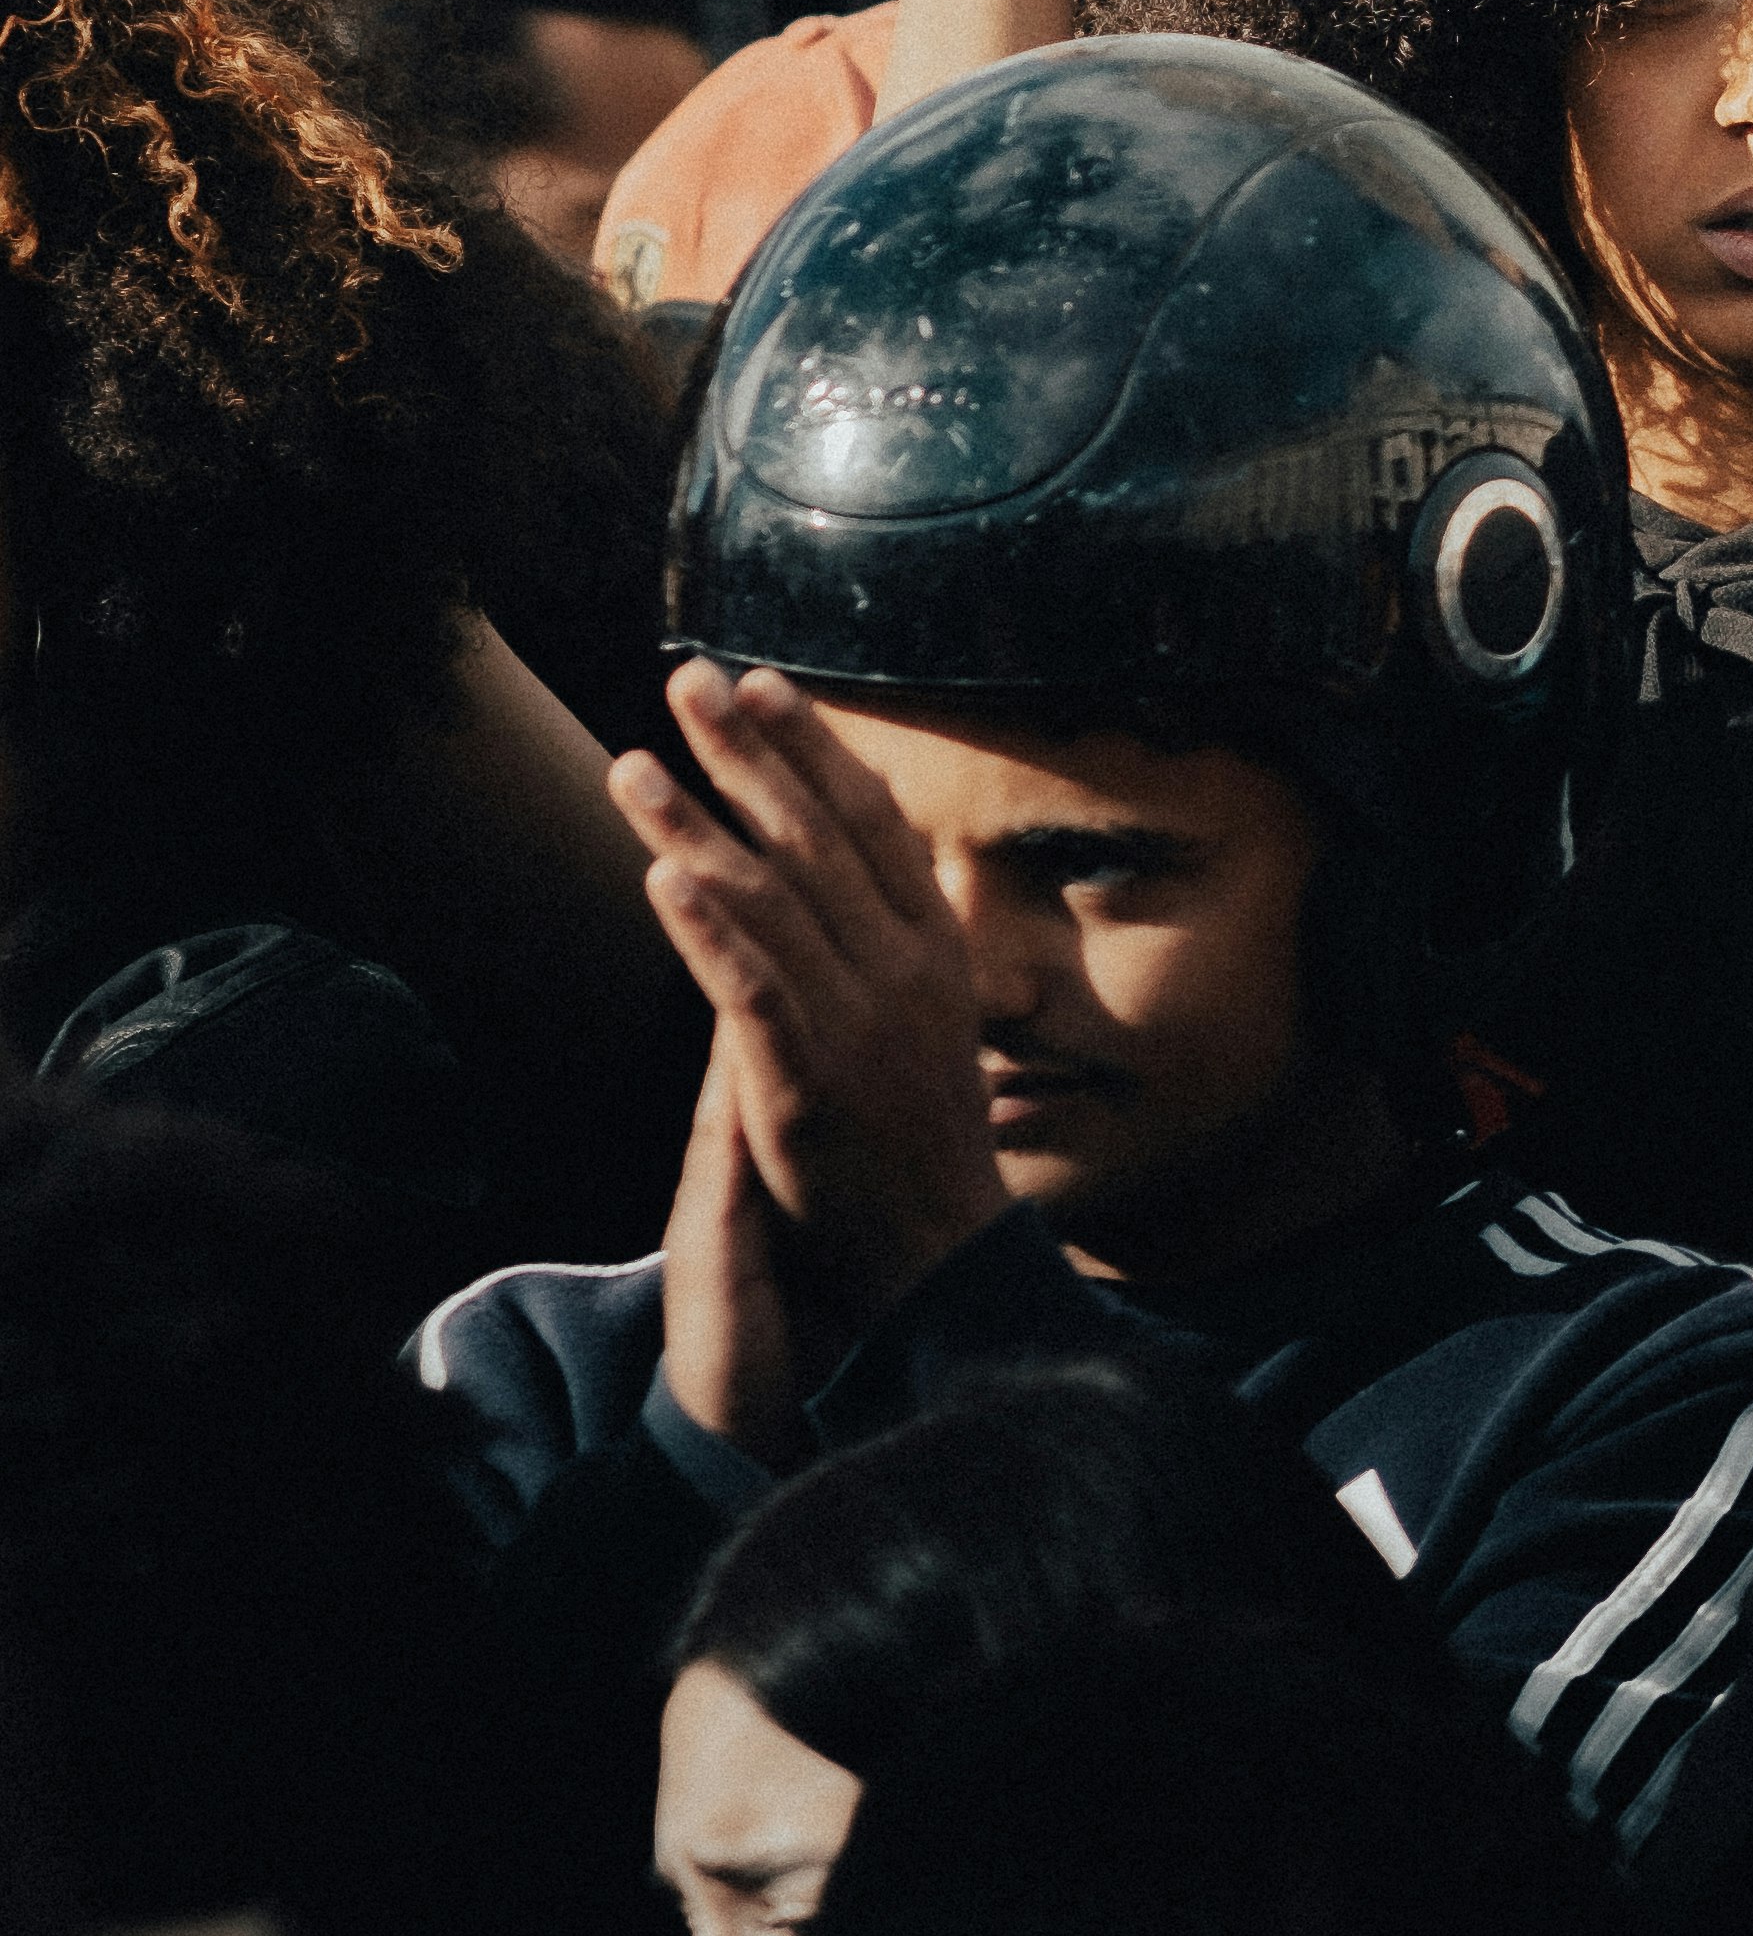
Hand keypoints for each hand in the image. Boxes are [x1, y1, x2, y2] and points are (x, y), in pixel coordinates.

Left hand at [606, 661, 1002, 1380]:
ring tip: (632, 765)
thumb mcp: (936, 1015)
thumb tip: (878, 850)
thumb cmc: (925, 1135)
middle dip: (746, 751)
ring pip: (768, 897)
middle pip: (814, 833)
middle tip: (687, 681)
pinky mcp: (807, 1081)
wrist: (937, 1255)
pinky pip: (750, 988)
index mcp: (933, 944)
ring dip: (695, 823)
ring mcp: (857, 1020)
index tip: (760, 680)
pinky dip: (708, 928)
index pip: (869, 817)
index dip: (813, 745)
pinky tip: (663, 878)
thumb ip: (899, 934)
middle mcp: (900, 966)